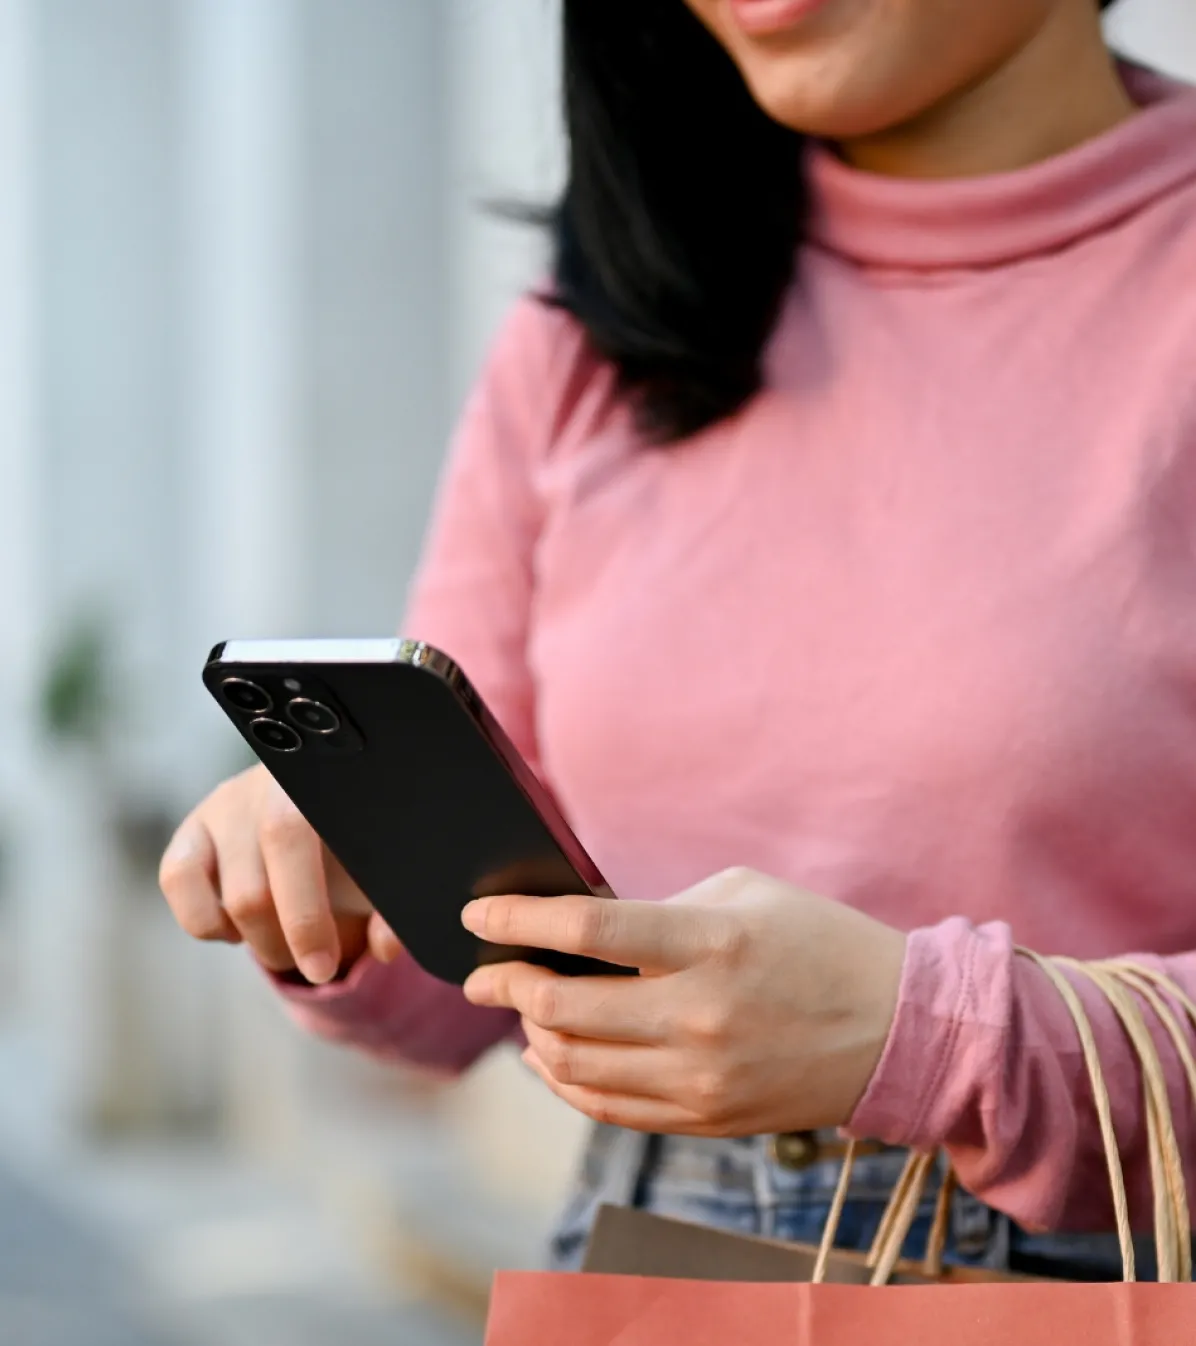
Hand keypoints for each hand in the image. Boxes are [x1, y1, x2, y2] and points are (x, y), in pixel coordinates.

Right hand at [159, 765, 401, 983]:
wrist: (324, 812)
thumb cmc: (357, 845)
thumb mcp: (378, 871)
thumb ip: (390, 908)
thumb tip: (386, 948)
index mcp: (320, 786)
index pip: (292, 840)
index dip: (305, 914)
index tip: (323, 965)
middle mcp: (266, 784)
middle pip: (255, 888)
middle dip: (286, 943)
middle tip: (317, 968)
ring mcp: (225, 804)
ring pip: (229, 898)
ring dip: (261, 943)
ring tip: (288, 945)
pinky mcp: (191, 831)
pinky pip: (178, 884)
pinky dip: (209, 924)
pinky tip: (240, 925)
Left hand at [461, 868, 905, 1135]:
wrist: (900, 1028)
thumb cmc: (819, 942)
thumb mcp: (742, 895)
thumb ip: (659, 909)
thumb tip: (579, 930)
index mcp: (710, 942)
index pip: (587, 929)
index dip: (517, 920)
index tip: (476, 914)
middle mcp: (699, 1015)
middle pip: (564, 1007)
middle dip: (505, 984)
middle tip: (482, 970)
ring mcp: (702, 1076)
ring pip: (575, 1065)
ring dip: (532, 1034)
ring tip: (521, 1008)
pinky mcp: (707, 1118)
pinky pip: (609, 1108)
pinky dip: (566, 1081)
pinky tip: (553, 1056)